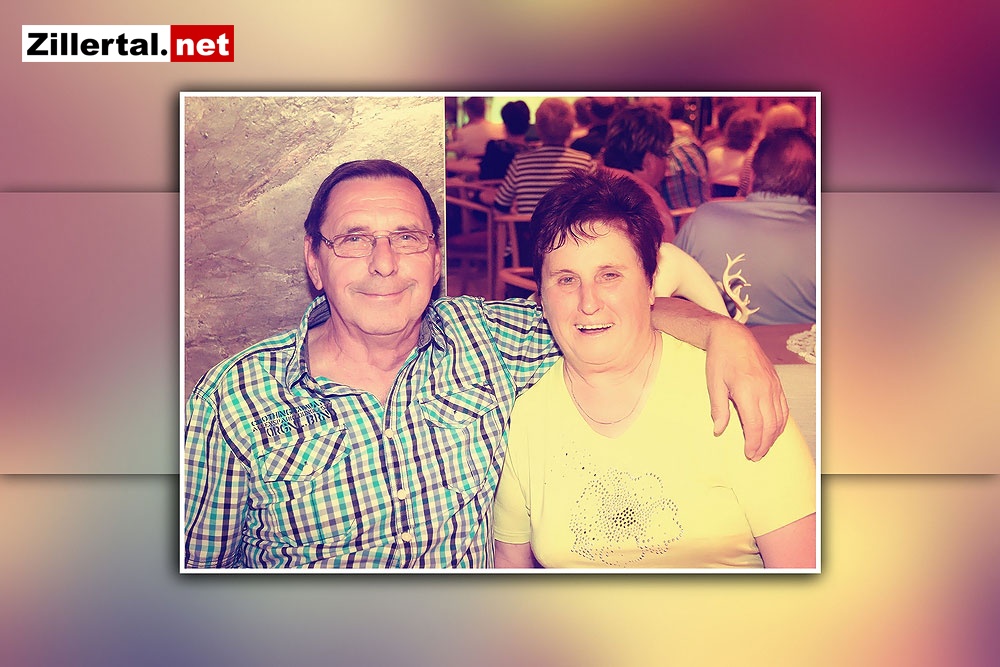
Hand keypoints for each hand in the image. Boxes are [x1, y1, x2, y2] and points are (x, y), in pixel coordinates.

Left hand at [705, 318, 788, 459]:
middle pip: (770, 426)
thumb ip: (718, 409)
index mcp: (747, 390)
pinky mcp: (777, 383)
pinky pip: (783, 408)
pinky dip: (780, 423)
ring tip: (763, 448)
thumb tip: (718, 431)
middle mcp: (764, 390)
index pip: (756, 425)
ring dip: (773, 437)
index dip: (753, 443)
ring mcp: (773, 386)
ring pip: (779, 419)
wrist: (733, 336)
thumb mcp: (714, 384)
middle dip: (764, 445)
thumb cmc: (720, 359)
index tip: (748, 454)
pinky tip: (773, 431)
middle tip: (755, 456)